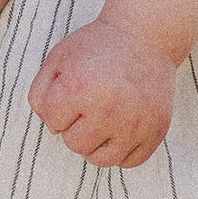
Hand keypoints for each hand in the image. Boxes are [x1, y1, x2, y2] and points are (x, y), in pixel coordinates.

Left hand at [29, 18, 175, 166]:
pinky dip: (122, 150)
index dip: (59, 107)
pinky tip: (121, 128)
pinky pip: (129, 162)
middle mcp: (108, 109)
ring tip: (101, 121)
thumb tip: (53, 129)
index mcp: (79, 87)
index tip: (73, 89)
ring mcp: (135, 123)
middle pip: (75, 144)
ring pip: (102, 160)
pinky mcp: (156, 131)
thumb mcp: (59, 58)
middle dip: (75, 126)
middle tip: (89, 104)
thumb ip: (41, 94)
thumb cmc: (97, 48)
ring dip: (95, 143)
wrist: (146, 36)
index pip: (53, 121)